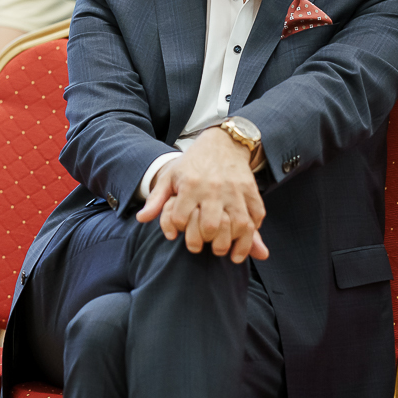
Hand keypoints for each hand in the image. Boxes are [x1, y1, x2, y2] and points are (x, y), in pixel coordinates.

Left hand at [136, 130, 268, 263]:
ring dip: (235, 243)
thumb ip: (156, 199)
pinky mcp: (251, 190)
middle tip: (207, 247)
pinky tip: (245, 238)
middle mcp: (213, 189)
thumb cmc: (192, 164)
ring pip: (239, 224)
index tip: (183, 231)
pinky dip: (253, 230)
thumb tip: (141, 219)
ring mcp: (235, 190)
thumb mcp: (170, 177)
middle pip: (212, 226)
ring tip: (230, 253)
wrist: (222, 143)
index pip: (182, 219)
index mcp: (190, 185)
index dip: (181, 229)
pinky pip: (256, 215)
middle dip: (208, 242)